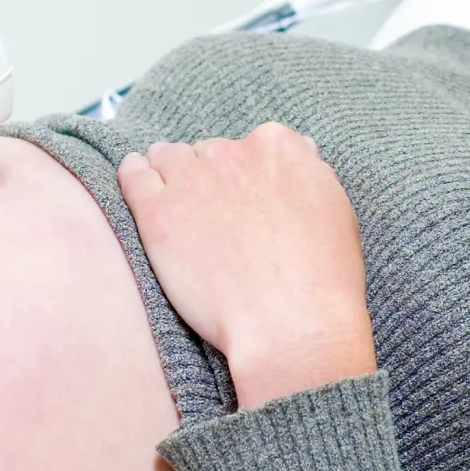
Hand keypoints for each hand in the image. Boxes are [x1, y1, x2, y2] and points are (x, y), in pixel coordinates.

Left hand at [117, 124, 375, 408]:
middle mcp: (233, 153)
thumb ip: (308, 173)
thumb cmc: (321, 278)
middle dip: (210, 178)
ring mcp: (191, 180)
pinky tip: (136, 176)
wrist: (291, 325)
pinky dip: (134, 172)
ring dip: (171, 172)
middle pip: (211, 153)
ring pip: (169, 157)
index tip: (246, 196)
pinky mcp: (158, 212)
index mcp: (278, 146)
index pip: (253, 145)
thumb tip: (299, 154)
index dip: (248, 173)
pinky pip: (133, 175)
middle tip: (215, 216)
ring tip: (173, 198)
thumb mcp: (335, 208)